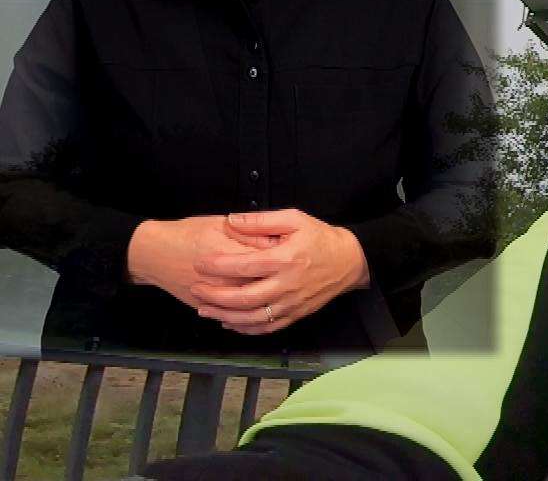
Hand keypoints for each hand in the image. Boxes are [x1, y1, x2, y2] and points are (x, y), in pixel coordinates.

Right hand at [126, 216, 279, 312]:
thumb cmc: (186, 234)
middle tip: (283, 273)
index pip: (267, 261)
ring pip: (249, 307)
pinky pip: (233, 318)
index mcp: (233, 256)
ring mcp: (216, 298)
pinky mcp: (206, 308)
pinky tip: (258, 307)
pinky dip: (248, 317)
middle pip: (263, 286)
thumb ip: (250, 231)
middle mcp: (225, 281)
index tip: (289, 252)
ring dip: (265, 300)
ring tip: (274, 289)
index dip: (282, 256)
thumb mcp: (220, 224)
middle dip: (277, 281)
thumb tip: (274, 240)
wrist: (151, 252)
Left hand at [189, 209, 369, 334]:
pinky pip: (266, 328)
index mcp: (285, 259)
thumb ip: (262, 220)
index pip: (244, 266)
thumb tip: (231, 220)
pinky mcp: (295, 315)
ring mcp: (291, 304)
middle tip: (196, 289)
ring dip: (224, 316)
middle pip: (243, 298)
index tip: (199, 263)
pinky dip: (244, 329)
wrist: (350, 261)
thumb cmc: (321, 238)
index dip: (218, 266)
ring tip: (204, 309)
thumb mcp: (295, 219)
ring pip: (251, 318)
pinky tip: (229, 323)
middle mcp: (287, 285)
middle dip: (215, 296)